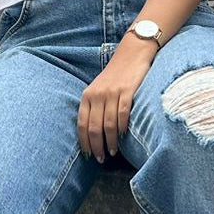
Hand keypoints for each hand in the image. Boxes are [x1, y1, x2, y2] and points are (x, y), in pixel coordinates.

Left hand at [77, 37, 156, 161]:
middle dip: (96, 146)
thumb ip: (94, 106)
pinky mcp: (127, 91)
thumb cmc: (115, 75)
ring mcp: (112, 92)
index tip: (88, 155)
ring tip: (112, 152)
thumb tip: (92, 134)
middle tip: (101, 159)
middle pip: (94, 127)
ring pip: (108, 124)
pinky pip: (122, 114)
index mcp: (87, 95)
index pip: (82, 123)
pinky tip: (123, 137)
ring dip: (110, 142)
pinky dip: (122, 128)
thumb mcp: (98, 88)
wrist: (131, 54)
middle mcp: (97, 94)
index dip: (84, 142)